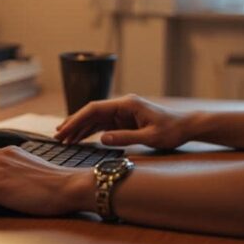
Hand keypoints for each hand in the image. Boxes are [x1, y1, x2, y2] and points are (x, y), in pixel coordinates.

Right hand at [55, 94, 187, 148]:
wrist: (186, 127)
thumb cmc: (171, 130)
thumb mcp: (150, 136)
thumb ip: (126, 137)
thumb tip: (102, 139)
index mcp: (127, 104)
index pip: (95, 109)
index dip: (77, 118)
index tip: (64, 129)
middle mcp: (122, 105)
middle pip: (91, 112)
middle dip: (73, 123)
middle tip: (57, 136)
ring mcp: (122, 113)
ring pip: (94, 119)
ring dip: (79, 128)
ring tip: (63, 139)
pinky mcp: (124, 121)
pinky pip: (102, 125)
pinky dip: (90, 132)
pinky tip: (78, 139)